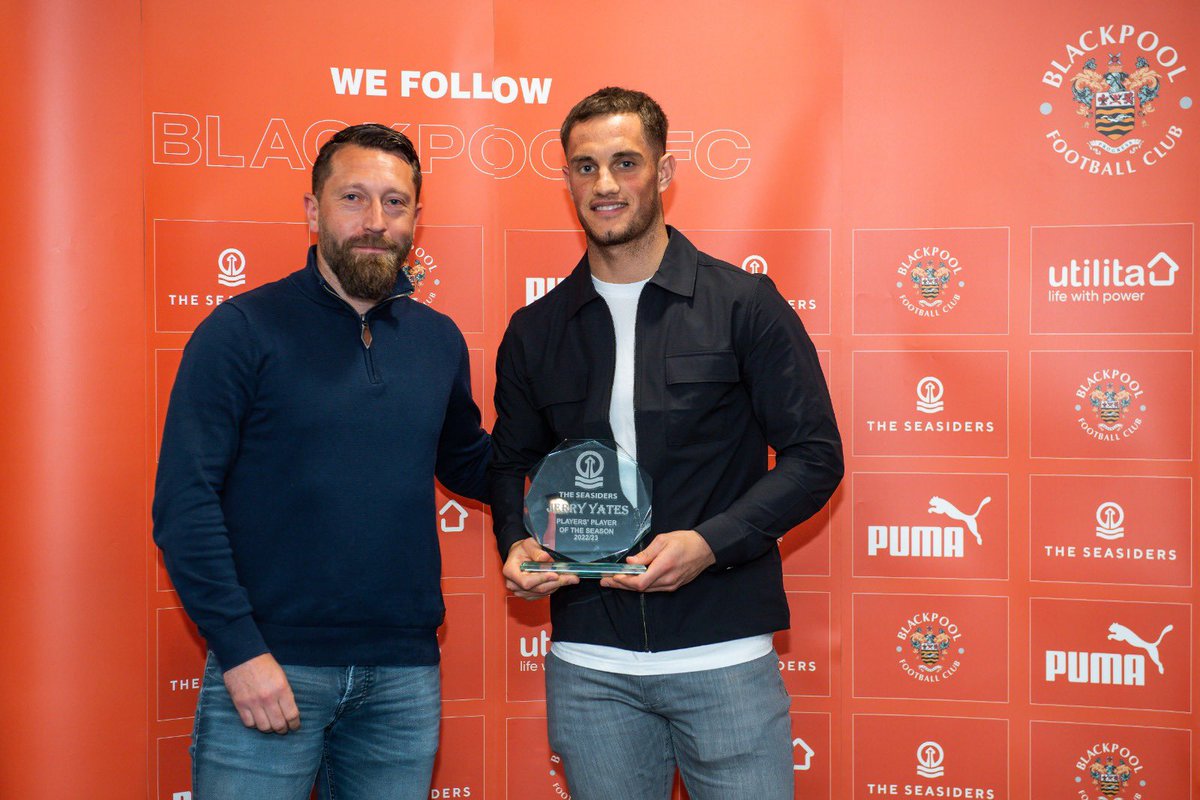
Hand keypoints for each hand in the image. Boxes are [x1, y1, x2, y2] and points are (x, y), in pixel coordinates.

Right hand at [222, 653, 300, 733]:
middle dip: (283, 729)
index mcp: (282, 689)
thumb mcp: (281, 676)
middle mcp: (268, 698)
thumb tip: (288, 710)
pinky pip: (249, 723)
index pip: (291, 714)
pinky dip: (255, 725)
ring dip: (269, 729)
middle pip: (278, 724)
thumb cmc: (264, 664)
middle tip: (284, 729)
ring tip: (271, 726)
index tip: (295, 726)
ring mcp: (253, 703)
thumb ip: (285, 693)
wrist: (242, 656)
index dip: (295, 724)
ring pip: (264, 727)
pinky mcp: (240, 704)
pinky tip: (258, 721)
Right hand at [502, 538, 579, 598]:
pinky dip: (553, 588)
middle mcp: (513, 584)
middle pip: (537, 588)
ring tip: (570, 578)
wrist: (519, 555)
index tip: (555, 575)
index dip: (542, 579)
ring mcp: (520, 592)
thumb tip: (546, 559)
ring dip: (557, 585)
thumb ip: (537, 552)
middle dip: (556, 582)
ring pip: (541, 593)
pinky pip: (542, 595)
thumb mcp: (528, 544)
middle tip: (572, 578)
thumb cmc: (523, 549)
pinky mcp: (527, 595)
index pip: (527, 581)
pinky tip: (561, 581)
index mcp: (510, 571)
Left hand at [600, 530, 714, 592]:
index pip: (640, 582)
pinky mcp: (673, 586)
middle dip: (621, 585)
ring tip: (613, 582)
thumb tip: (630, 563)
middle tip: (605, 582)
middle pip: (640, 588)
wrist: (705, 549)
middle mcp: (668, 579)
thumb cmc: (685, 541)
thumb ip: (645, 553)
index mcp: (664, 566)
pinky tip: (631, 581)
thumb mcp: (663, 540)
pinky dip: (640, 585)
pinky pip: (653, 588)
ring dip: (629, 586)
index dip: (625, 582)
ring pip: (646, 590)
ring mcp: (671, 585)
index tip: (613, 577)